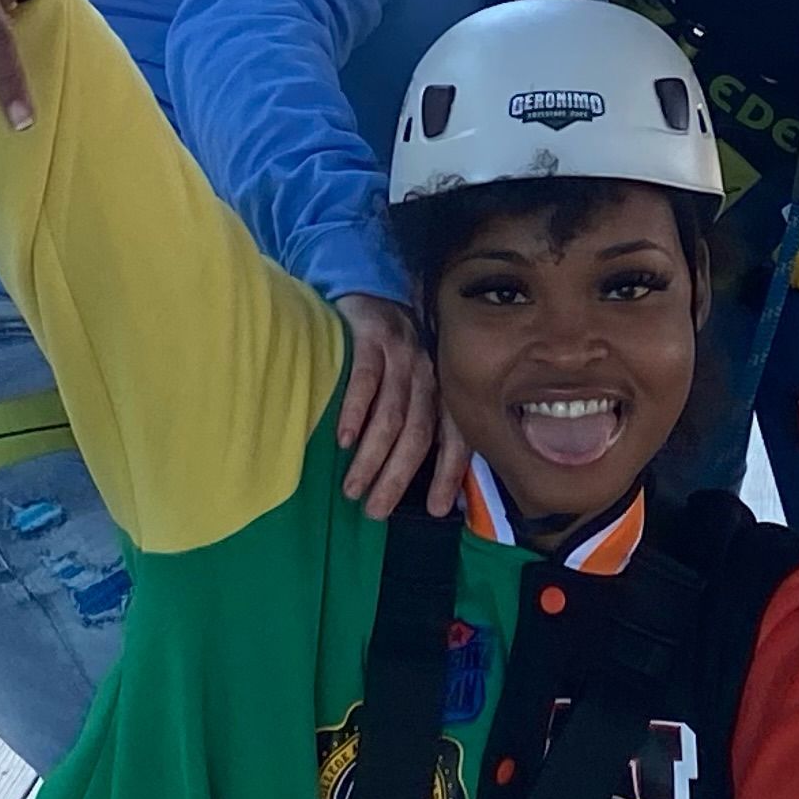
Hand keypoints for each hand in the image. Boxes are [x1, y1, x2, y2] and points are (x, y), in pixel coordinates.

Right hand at [333, 292, 464, 519]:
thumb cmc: (394, 351)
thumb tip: (427, 478)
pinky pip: (365, 379)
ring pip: (391, 414)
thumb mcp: (417, 381)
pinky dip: (355, 412)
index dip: (447, 473)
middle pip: (418, 434)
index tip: (433, 509)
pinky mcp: (370, 337)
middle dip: (397, 476)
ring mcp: (401, 354)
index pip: (454, 436)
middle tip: (376, 510)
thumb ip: (422, 420)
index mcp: (444, 388)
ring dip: (373, 456)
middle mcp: (428, 373)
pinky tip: (344, 441)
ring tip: (353, 489)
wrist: (371, 287)